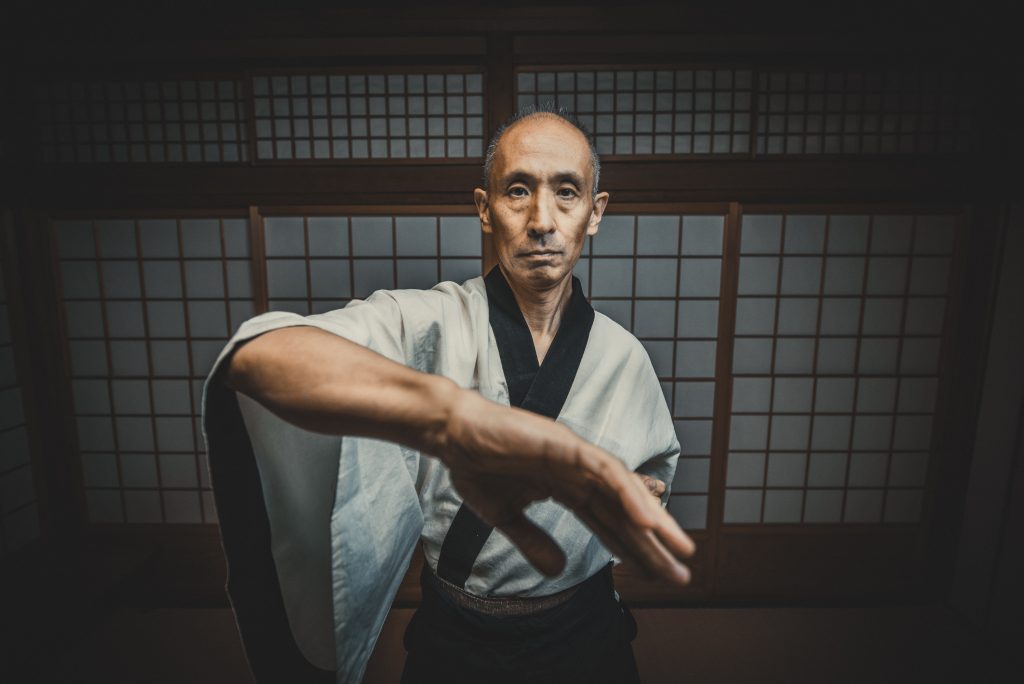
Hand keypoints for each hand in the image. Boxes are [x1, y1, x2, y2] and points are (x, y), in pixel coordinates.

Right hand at [438, 389, 694, 585]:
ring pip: (624, 490)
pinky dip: (628, 493)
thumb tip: (557, 572)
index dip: (633, 548)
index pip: (609, 522)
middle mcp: (579, 471)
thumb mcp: (506, 517)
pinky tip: (647, 520)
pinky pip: (604, 471)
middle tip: (684, 574)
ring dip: (654, 520)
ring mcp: (575, 455)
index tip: (656, 574)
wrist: (452, 434)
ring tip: (679, 549)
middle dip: (655, 543)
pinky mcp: (565, 444)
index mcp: (567, 486)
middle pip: (624, 511)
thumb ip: (533, 541)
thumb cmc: (475, 466)